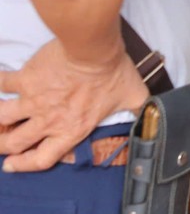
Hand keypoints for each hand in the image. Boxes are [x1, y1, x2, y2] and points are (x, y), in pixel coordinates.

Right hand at [0, 39, 147, 171]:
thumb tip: (150, 112)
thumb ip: (139, 108)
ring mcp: (33, 100)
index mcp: (71, 128)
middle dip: (3, 146)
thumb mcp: (132, 94)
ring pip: (2, 117)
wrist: (92, 49)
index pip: (42, 158)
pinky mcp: (25, 79)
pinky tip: (0, 81)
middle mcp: (48, 119)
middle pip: (14, 143)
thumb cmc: (112, 72)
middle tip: (2, 142)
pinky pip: (2, 83)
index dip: (24, 165)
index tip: (11, 165)